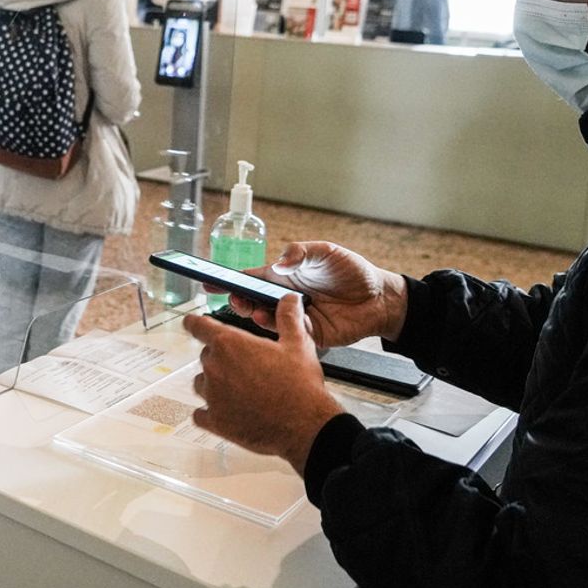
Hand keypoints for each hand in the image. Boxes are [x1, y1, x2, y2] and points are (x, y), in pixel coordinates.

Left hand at [183, 295, 343, 472]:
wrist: (304, 426)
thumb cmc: (300, 385)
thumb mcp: (298, 344)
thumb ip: (289, 318)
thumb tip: (290, 299)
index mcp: (230, 344)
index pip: (198, 326)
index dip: (195, 323)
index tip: (192, 323)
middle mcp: (215, 368)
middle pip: (205, 356)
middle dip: (220, 358)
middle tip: (245, 366)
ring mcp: (212, 396)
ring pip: (202, 383)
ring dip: (214, 384)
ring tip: (240, 389)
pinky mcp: (215, 421)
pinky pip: (200, 414)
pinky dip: (209, 412)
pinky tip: (226, 411)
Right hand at [227, 241, 407, 346]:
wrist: (379, 298)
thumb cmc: (352, 271)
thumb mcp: (327, 252)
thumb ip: (302, 253)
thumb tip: (280, 263)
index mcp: (285, 277)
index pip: (251, 278)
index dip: (229, 280)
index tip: (208, 281)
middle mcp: (285, 299)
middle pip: (253, 302)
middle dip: (238, 301)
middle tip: (233, 299)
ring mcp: (295, 318)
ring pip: (266, 320)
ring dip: (254, 315)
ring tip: (251, 310)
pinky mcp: (308, 335)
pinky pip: (287, 334)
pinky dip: (277, 328)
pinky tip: (273, 320)